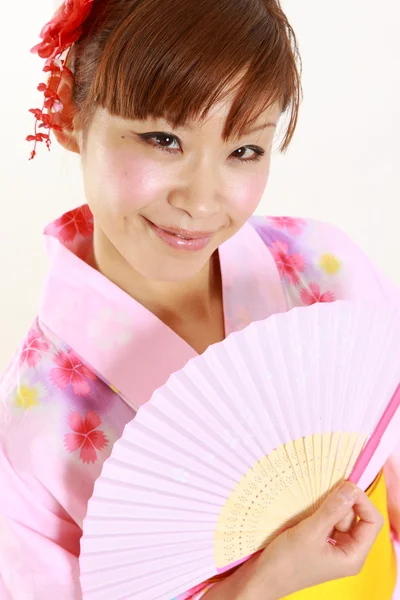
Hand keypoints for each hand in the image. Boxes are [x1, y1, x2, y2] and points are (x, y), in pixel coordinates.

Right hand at [205, 481, 383, 599]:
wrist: (261, 578)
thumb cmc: (286, 563)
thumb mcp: (310, 532)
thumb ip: (332, 509)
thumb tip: (351, 487)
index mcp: (353, 556)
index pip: (372, 522)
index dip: (362, 502)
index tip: (345, 485)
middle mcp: (347, 552)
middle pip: (356, 516)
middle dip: (340, 505)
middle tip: (320, 502)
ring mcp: (333, 546)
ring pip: (340, 515)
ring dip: (326, 507)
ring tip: (308, 512)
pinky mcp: (320, 541)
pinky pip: (327, 519)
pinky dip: (319, 511)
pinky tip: (305, 514)